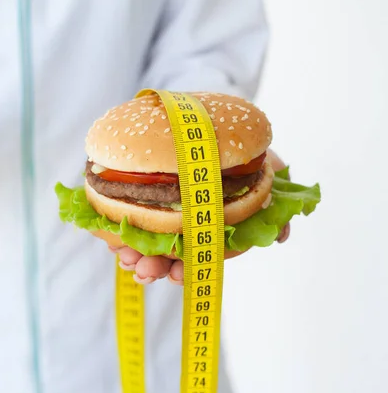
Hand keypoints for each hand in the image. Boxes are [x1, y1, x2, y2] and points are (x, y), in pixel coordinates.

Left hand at [111, 148, 290, 285]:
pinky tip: (111, 234)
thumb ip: (274, 206)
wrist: (200, 117)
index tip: (177, 275)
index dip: (184, 271)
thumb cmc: (234, 145)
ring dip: (134, 255)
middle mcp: (179, 224)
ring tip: (126, 258)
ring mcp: (154, 211)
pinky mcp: (133, 195)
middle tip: (145, 272)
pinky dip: (114, 231)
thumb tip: (281, 235)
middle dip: (155, 269)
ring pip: (140, 243)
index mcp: (204, 226)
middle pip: (163, 257)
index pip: (194, 258)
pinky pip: (120, 219)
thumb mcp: (263, 171)